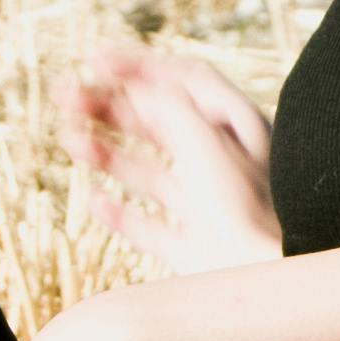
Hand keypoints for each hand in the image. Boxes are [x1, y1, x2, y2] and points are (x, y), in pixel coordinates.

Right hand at [56, 39, 280, 274]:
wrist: (273, 279)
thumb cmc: (253, 208)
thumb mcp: (207, 142)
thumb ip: (169, 109)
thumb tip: (137, 87)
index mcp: (239, 130)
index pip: (186, 82)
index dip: (140, 67)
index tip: (94, 61)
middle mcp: (225, 165)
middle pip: (161, 125)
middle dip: (112, 108)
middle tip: (66, 95)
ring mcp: (210, 208)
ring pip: (150, 174)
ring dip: (108, 154)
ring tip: (70, 139)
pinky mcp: (196, 249)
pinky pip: (150, 228)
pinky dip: (120, 215)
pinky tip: (95, 201)